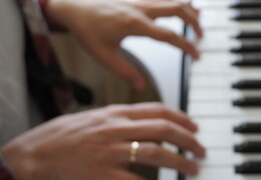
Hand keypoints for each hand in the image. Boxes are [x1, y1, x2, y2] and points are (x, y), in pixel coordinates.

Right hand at [1, 102, 204, 179]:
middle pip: (163, 129)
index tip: (194, 126)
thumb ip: (121, 118)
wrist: (36, 153)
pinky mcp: (103, 173)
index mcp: (116, 113)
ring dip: (180, 161)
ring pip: (156, 152)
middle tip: (201, 149)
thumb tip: (147, 121)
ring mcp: (110, 151)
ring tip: (193, 168)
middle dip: (188, 139)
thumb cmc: (64, 135)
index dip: (181, 117)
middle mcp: (117, 128)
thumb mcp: (95, 116)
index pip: (158, 109)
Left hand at [46, 0, 201, 89]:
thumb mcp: (103, 55)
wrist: (75, 8)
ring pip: (171, 0)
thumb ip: (124, 71)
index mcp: (135, 24)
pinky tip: (177, 7)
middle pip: (177, 9)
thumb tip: (141, 86)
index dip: (186, 46)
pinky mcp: (136, 1)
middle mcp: (140, 10)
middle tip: (202, 35)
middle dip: (193, 21)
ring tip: (198, 19)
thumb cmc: (87, 31)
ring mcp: (139, 3)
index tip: (196, 55)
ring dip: (187, 8)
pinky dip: (173, 2)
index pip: (169, 35)